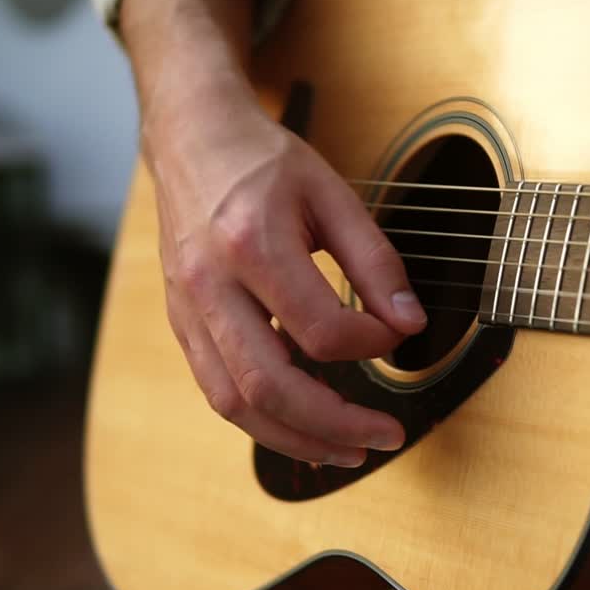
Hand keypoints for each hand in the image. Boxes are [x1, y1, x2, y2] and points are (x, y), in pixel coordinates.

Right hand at [145, 94, 426, 467]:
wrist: (191, 138)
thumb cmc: (264, 162)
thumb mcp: (333, 194)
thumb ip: (375, 261)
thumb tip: (409, 326)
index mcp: (251, 244)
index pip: (319, 329)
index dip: (370, 345)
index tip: (396, 336)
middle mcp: (209, 285)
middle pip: (268, 385)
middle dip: (334, 424)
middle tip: (384, 436)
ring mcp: (187, 310)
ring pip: (234, 403)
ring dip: (295, 439)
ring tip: (346, 451)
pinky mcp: (180, 323)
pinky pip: (216, 390)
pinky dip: (261, 419)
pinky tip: (301, 425)